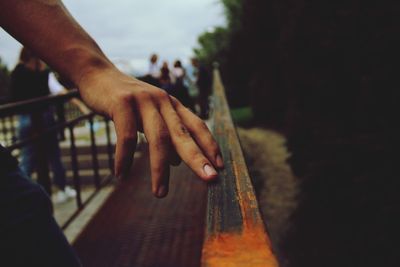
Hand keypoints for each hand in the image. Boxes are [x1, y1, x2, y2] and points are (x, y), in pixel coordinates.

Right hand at [77, 67, 223, 197]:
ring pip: (158, 138)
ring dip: (160, 169)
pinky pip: (126, 135)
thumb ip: (166, 135)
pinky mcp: (122, 102)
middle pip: (183, 134)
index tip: (220, 167)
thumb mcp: (151, 116)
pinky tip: (121, 175)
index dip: (210, 145)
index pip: (197, 126)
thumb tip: (178, 162)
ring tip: (160, 193)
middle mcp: (162, 101)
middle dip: (198, 158)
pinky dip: (124, 158)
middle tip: (210, 179)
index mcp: (172, 105)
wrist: (98, 75)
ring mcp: (143, 100)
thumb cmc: (127, 101)